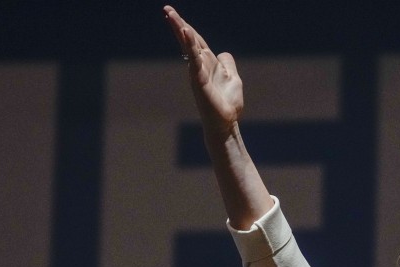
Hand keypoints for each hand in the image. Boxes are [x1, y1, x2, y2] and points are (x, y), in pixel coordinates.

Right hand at [163, 5, 242, 137]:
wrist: (226, 123)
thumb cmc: (228, 104)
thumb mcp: (233, 78)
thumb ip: (228, 64)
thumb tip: (223, 53)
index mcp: (207, 63)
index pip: (196, 41)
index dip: (186, 27)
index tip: (172, 14)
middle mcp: (200, 66)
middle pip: (188, 40)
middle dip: (178, 24)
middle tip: (166, 9)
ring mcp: (198, 73)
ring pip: (189, 47)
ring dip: (181, 31)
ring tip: (172, 16)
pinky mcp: (200, 81)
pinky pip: (194, 60)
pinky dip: (190, 46)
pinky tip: (186, 34)